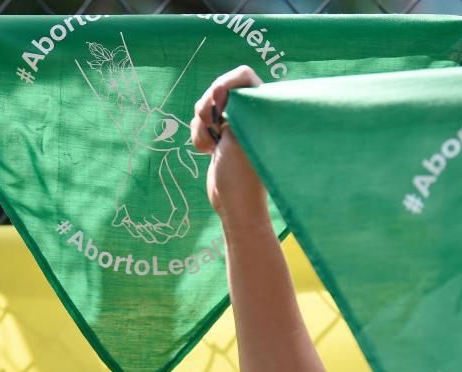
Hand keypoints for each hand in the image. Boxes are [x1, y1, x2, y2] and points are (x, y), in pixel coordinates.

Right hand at [190, 66, 269, 229]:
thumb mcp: (240, 135)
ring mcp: (233, 125)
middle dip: (207, 108)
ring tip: (213, 146)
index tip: (219, 103)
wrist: (234, 205)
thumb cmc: (245, 174)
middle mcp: (250, 113)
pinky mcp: (219, 138)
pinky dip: (198, 137)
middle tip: (214, 127)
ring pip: (204, 108)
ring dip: (201, 126)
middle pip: (217, 89)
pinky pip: (198, 124)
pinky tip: (208, 153)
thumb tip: (217, 89)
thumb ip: (232, 107)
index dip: (225, 84)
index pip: (243, 76)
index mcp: (263, 108)